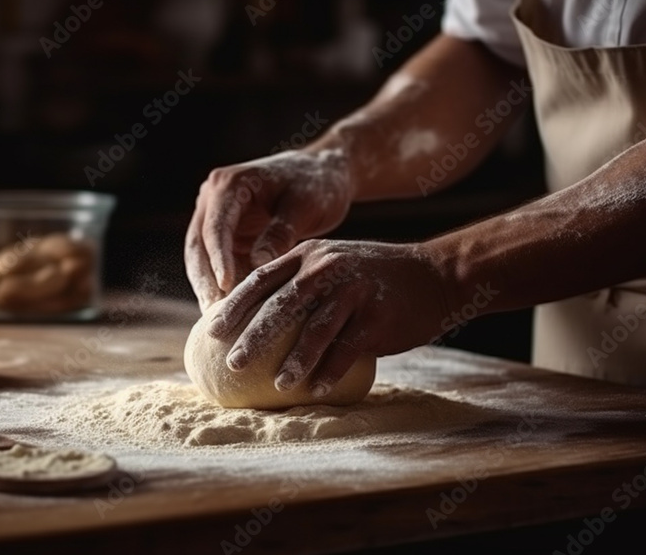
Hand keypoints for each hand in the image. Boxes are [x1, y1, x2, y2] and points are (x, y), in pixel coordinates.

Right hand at [185, 149, 352, 310]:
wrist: (323, 173)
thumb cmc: (317, 184)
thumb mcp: (304, 205)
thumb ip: (281, 233)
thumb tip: (258, 266)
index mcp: (229, 185)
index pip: (216, 228)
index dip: (219, 260)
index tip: (226, 288)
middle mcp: (214, 199)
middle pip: (198, 246)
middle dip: (205, 281)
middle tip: (214, 315)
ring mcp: (216, 218)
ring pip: (203, 260)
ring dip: (211, 289)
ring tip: (221, 322)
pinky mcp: (228, 237)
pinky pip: (221, 265)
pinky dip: (226, 288)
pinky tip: (234, 316)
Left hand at [207, 239, 457, 395]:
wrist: (434, 275)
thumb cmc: (373, 278)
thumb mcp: (333, 263)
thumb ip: (298, 282)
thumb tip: (255, 319)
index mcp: (308, 256)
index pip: (261, 279)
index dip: (234, 305)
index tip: (211, 331)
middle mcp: (327, 268)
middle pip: (281, 305)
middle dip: (253, 336)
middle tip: (232, 363)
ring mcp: (353, 290)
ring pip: (315, 329)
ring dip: (294, 361)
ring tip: (277, 385)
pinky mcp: (377, 315)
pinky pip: (348, 348)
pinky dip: (331, 371)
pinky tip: (316, 390)